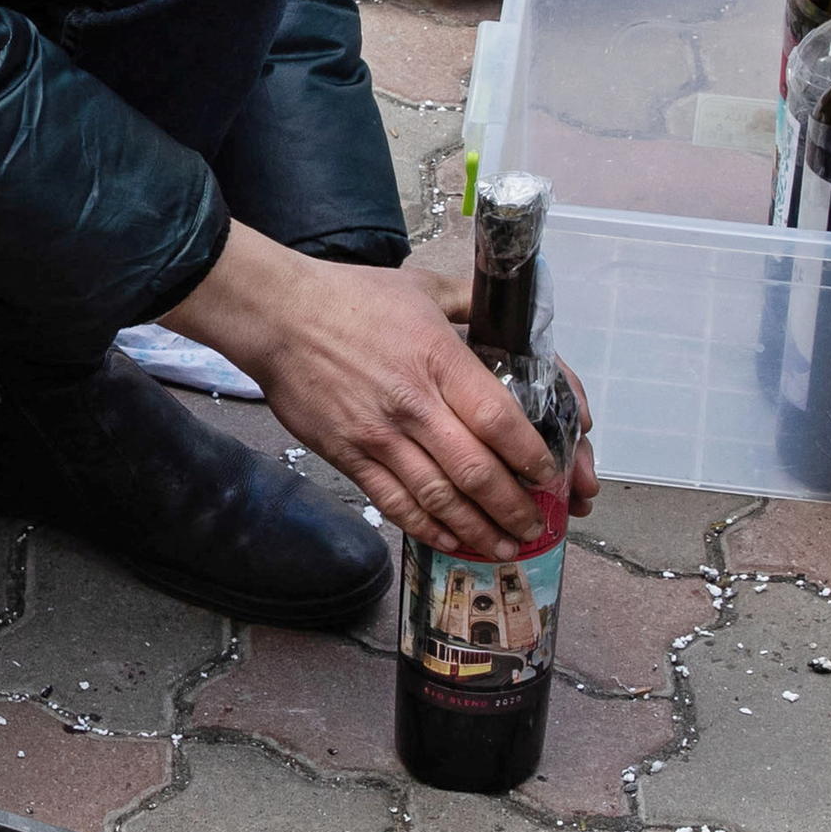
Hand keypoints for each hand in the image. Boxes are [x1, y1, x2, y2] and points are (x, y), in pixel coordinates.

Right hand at [164, 228, 581, 560]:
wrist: (279, 316)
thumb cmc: (353, 298)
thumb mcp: (422, 286)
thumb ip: (472, 302)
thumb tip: (511, 309)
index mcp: (439, 360)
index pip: (498, 419)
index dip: (531, 455)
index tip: (551, 474)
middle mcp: (413, 405)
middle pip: (476, 471)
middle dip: (514, 507)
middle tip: (538, 524)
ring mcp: (379, 436)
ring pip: (439, 498)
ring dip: (478, 529)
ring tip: (506, 545)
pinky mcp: (348, 456)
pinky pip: (394, 502)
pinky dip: (428, 528)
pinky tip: (452, 541)